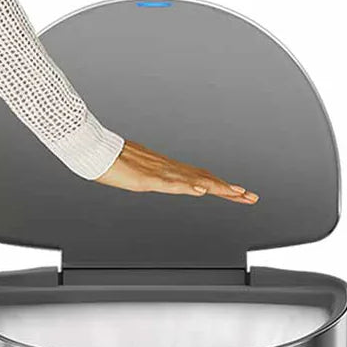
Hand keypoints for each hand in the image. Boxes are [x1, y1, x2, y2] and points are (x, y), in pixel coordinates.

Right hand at [96, 140, 257, 203]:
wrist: (95, 149)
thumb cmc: (111, 160)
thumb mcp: (137, 174)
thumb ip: (150, 178)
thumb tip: (158, 181)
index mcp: (168, 169)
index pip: (201, 178)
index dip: (222, 185)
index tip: (240, 193)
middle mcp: (169, 168)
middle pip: (205, 179)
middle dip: (229, 189)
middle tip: (251, 197)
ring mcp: (159, 173)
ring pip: (193, 181)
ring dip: (216, 187)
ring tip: (236, 193)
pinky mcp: (146, 179)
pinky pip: (170, 184)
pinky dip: (187, 188)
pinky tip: (200, 191)